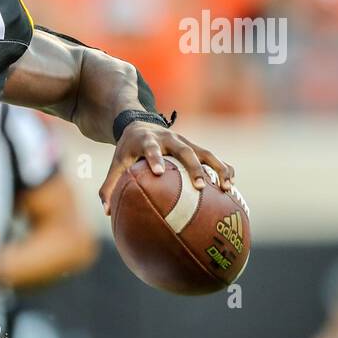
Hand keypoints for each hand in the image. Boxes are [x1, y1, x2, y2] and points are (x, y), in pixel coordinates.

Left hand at [98, 122, 235, 214]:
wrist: (140, 124)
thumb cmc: (128, 150)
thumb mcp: (116, 164)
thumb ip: (109, 186)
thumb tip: (106, 212)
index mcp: (147, 140)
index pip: (151, 147)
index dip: (155, 157)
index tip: (158, 172)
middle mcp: (169, 138)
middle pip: (185, 150)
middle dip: (193, 167)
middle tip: (199, 186)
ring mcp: (186, 142)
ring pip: (205, 152)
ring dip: (217, 168)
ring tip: (225, 188)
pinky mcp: (196, 147)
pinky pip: (213, 157)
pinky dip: (224, 169)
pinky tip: (230, 187)